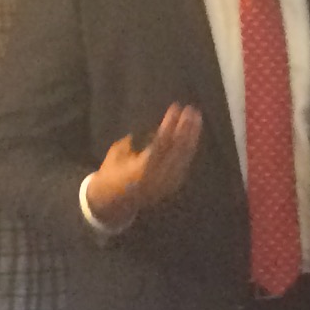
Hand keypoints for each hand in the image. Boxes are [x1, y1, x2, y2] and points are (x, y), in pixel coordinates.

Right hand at [86, 103, 202, 227]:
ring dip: (193, 135)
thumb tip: (157, 127)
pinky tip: (193, 133)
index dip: (171, 123)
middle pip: (179, 147)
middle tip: (191, 109)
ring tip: (197, 118)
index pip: (162, 140)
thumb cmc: (112, 171)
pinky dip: (190, 146)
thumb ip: (138, 139)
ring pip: (186, 155)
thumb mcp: (119, 152)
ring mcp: (169, 181)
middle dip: (186, 127)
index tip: (175, 107)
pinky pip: (185, 161)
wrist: (115, 201)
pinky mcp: (174, 184)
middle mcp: (159, 175)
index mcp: (142, 167)